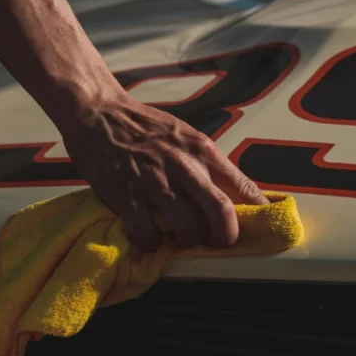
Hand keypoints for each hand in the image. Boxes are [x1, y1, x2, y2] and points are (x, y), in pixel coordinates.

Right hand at [58, 92, 268, 251]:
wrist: (98, 112)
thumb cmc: (141, 125)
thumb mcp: (182, 136)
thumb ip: (203, 162)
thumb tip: (228, 193)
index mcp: (201, 149)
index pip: (242, 186)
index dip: (256, 212)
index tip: (258, 227)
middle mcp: (183, 166)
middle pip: (221, 212)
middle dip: (225, 236)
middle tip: (217, 243)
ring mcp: (154, 182)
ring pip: (187, 228)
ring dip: (184, 240)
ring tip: (175, 236)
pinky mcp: (126, 196)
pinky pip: (147, 234)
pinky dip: (150, 243)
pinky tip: (146, 237)